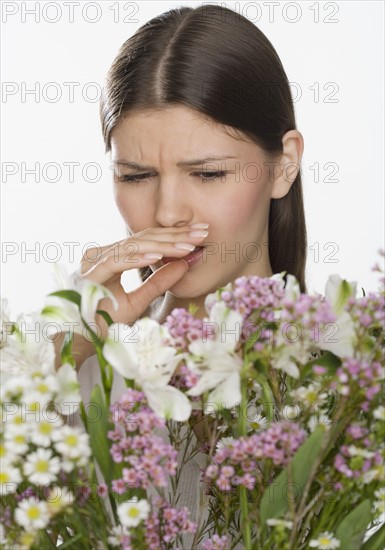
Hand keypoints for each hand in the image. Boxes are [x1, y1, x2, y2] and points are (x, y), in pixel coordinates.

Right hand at [78, 224, 208, 333]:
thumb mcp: (137, 302)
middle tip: (202, 232)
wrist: (77, 342)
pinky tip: (159, 256)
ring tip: (187, 245)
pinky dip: (138, 258)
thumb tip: (184, 264)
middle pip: (143, 239)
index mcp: (112, 257)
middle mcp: (103, 254)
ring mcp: (95, 261)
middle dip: (175, 236)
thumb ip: (158, 283)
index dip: (174, 238)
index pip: (147, 242)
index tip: (200, 235)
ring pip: (133, 247)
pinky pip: (117, 261)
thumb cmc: (102, 322)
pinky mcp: (90, 273)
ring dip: (162, 246)